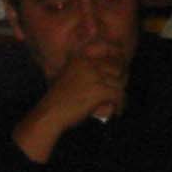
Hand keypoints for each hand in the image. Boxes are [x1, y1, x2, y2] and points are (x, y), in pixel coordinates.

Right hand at [13, 47, 130, 162]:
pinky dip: (120, 104)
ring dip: (120, 94)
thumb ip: (84, 72)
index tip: (121, 74)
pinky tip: (118, 111)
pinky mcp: (100, 90)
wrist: (49, 114)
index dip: (117, 65)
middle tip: (120, 91)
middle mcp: (89, 64)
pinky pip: (118, 95)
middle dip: (121, 79)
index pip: (107, 57)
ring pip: (119, 82)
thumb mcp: (68, 77)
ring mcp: (95, 76)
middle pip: (116, 68)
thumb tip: (109, 73)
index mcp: (81, 59)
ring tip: (119, 103)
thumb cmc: (58, 101)